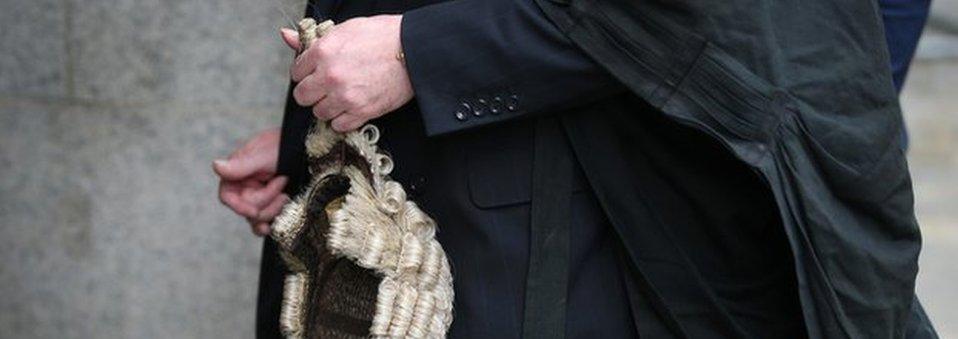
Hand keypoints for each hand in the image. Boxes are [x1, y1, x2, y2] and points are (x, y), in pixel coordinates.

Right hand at [213, 127, 287, 235]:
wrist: (307, 147)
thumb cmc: (283, 144)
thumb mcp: (263, 154)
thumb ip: (241, 165)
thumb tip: (215, 166)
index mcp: (237, 174)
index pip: (227, 197)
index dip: (239, 207)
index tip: (254, 211)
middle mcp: (245, 187)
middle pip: (246, 211)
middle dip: (266, 201)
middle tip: (282, 181)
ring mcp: (259, 197)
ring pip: (257, 218)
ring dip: (274, 209)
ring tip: (286, 193)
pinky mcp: (273, 205)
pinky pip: (267, 222)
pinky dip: (272, 223)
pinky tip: (277, 223)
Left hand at [281, 15, 413, 131]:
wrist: (414, 50)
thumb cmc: (382, 36)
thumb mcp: (345, 30)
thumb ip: (313, 38)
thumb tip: (285, 35)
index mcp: (322, 52)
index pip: (296, 73)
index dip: (306, 73)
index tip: (317, 73)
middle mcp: (329, 76)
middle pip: (303, 96)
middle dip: (312, 92)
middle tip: (326, 87)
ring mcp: (345, 96)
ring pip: (319, 113)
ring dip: (328, 107)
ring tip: (342, 97)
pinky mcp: (362, 112)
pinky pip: (339, 125)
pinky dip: (343, 119)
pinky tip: (352, 107)